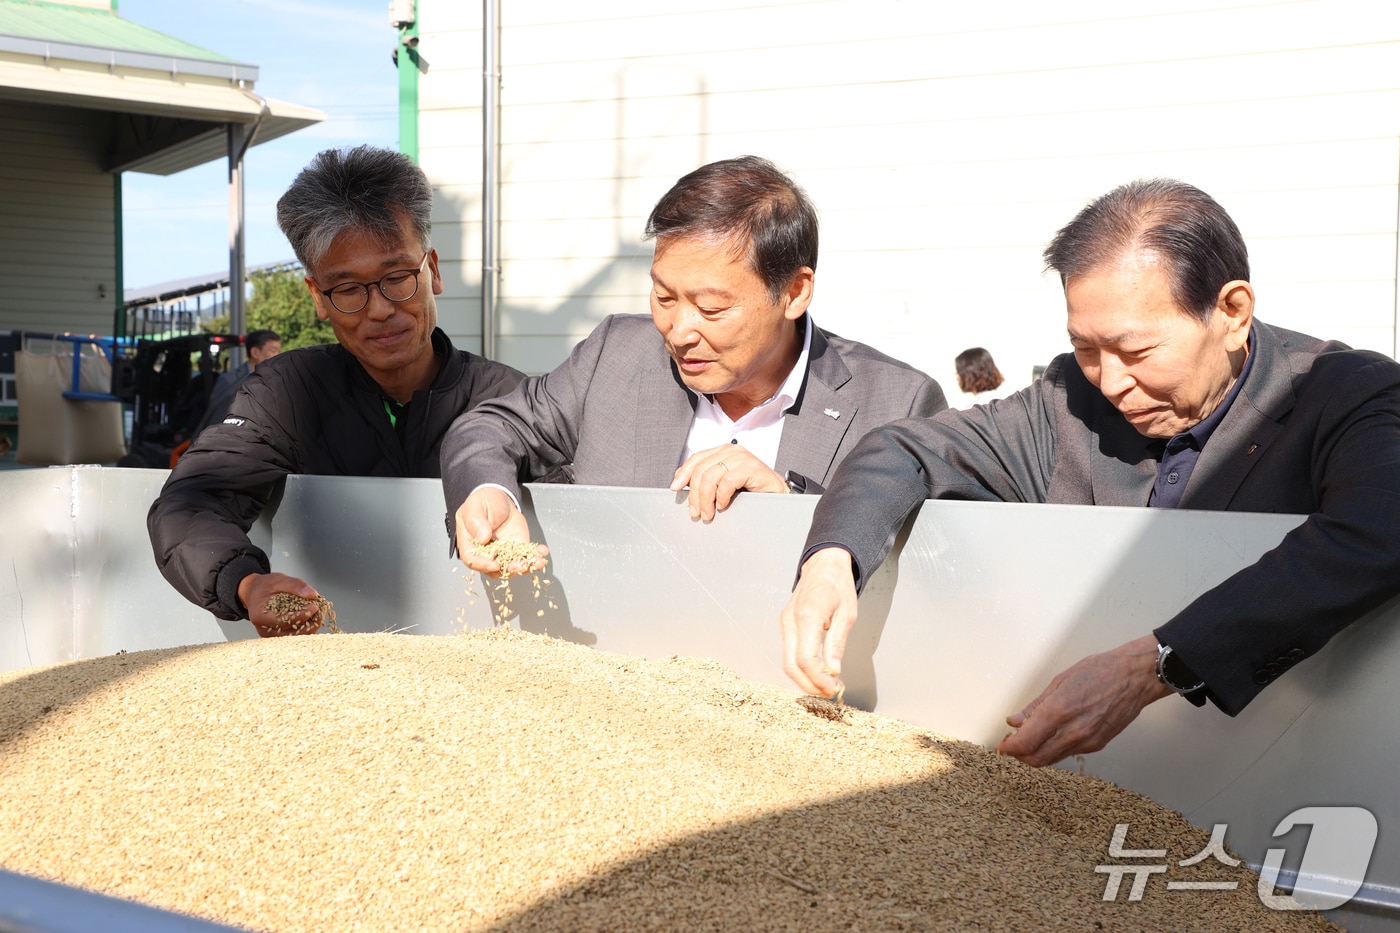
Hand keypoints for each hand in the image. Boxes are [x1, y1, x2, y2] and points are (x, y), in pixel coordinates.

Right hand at [238, 572, 319, 637]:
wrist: (255, 592)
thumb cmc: (265, 586)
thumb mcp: (278, 579)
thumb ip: (295, 585)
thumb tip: (313, 594)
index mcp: (261, 616)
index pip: (284, 620)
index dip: (302, 615)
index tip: (315, 606)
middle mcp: (264, 629)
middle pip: (292, 632)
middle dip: (310, 623)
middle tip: (322, 611)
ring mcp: (271, 635)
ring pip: (296, 636)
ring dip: (310, 626)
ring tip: (320, 613)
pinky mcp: (278, 635)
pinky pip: (295, 635)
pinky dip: (306, 627)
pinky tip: (313, 617)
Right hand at [454, 486, 547, 578]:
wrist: (499, 498)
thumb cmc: (483, 502)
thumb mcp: (475, 507)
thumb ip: (475, 521)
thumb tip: (482, 538)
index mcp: (470, 543)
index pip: (472, 559)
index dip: (483, 564)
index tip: (494, 564)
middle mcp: (486, 552)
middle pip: (494, 568)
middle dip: (509, 569)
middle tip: (521, 566)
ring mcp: (503, 553)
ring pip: (512, 565)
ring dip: (526, 565)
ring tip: (537, 561)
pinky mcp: (517, 548)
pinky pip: (526, 555)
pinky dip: (535, 556)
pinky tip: (542, 552)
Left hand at [670, 443, 788, 521]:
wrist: (778, 495)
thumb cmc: (751, 491)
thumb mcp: (724, 483)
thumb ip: (707, 480)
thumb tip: (682, 485)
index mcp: (723, 451)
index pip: (696, 459)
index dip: (683, 473)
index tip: (675, 489)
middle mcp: (731, 450)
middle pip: (701, 470)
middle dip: (694, 494)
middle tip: (695, 512)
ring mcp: (742, 457)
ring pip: (710, 477)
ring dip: (705, 499)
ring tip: (708, 514)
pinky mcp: (751, 467)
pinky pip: (726, 482)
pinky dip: (721, 497)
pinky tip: (723, 506)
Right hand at [780, 547, 858, 697]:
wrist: (823, 565)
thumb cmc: (838, 586)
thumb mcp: (847, 615)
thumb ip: (837, 644)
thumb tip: (833, 671)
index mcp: (807, 616)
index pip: (805, 659)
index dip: (818, 679)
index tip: (833, 688)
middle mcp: (790, 621)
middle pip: (790, 665)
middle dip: (809, 685)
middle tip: (829, 693)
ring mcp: (785, 623)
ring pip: (787, 661)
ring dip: (805, 678)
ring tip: (826, 685)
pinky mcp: (785, 625)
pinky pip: (789, 652)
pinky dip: (801, 667)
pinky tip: (818, 671)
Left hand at [994, 634, 1173, 766]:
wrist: (1134, 677)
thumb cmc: (1099, 671)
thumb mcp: (1059, 682)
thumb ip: (1035, 706)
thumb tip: (1014, 721)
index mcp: (1059, 711)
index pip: (1025, 743)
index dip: (1008, 748)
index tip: (1001, 745)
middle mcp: (1073, 731)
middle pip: (1036, 758)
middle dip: (1019, 755)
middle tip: (1011, 745)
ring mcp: (1087, 741)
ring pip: (1052, 759)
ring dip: (1035, 755)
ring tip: (1028, 740)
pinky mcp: (1097, 745)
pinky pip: (1068, 754)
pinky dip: (1054, 750)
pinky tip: (1051, 737)